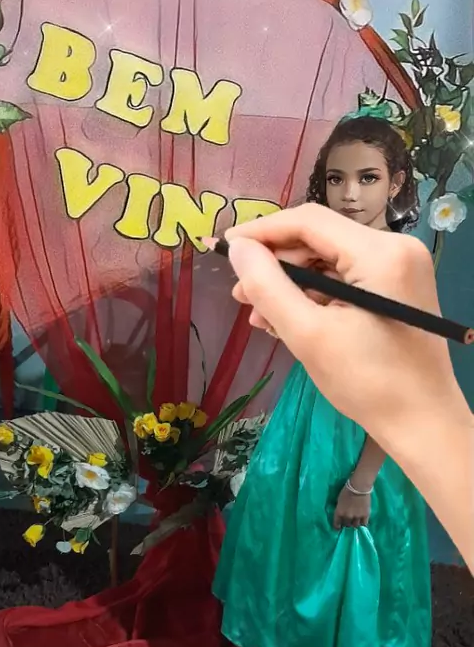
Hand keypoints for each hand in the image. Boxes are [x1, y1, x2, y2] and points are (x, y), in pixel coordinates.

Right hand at [225, 204, 464, 446]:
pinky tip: (287, 318)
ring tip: (259, 315)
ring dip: (292, 283)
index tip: (224, 248)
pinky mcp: (397, 287)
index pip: (309, 222)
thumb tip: (237, 249)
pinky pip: (345, 277)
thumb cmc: (368, 383)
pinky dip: (315, 295)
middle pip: (319, 239)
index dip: (262, 232)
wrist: (422, 424)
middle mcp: (395, 248)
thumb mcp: (308, 335)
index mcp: (380, 253)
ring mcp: (399, 267)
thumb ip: (268, 287)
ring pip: (329, 260)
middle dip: (276, 265)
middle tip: (240, 295)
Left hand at [333, 486, 370, 529]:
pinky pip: (363, 524)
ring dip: (354, 524)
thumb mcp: (339, 500)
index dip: (337, 527)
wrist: (359, 487)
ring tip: (355, 521)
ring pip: (355, 525)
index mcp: (339, 513)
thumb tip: (342, 513)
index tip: (338, 527)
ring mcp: (356, 517)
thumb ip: (340, 509)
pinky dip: (362, 523)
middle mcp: (347, 517)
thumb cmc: (346, 491)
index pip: (336, 524)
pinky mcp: (365, 516)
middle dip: (346, 524)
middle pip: (346, 525)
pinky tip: (362, 521)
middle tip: (348, 522)